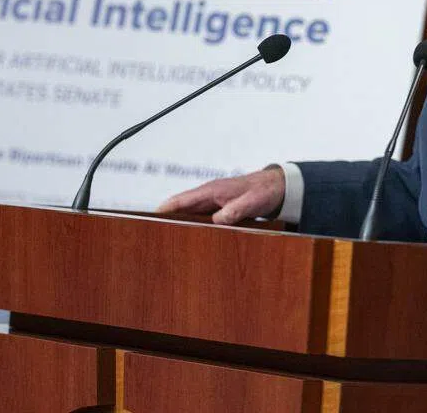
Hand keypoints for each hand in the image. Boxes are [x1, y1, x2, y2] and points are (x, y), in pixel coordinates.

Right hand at [156, 166, 285, 224]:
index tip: (151, 216)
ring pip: (189, 213)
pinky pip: (200, 217)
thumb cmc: (262, 191)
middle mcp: (208, 195)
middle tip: (152, 232)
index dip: (166, 208)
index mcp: (212, 190)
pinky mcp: (218, 209)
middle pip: (181, 208)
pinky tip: (188, 237)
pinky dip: (192, 225)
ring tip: (165, 239)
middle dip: (166, 218)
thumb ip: (235, 211)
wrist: (275, 187)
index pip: (183, 199)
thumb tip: (218, 220)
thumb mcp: (250, 202)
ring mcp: (212, 202)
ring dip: (178, 223)